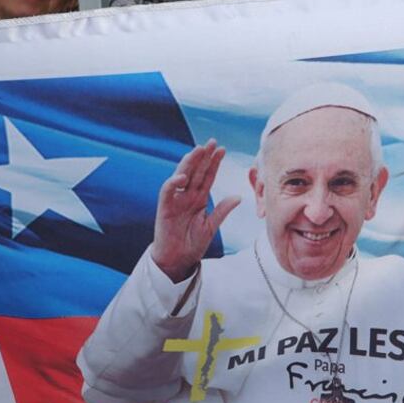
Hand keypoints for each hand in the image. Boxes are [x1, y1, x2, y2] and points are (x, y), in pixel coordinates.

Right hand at [150, 140, 240, 282]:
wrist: (177, 260)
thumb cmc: (191, 244)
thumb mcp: (211, 226)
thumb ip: (222, 211)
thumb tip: (238, 196)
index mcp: (199, 199)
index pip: (207, 176)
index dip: (214, 163)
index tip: (222, 150)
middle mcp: (187, 196)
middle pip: (196, 172)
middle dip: (204, 157)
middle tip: (212, 142)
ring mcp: (175, 201)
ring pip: (182, 176)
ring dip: (189, 163)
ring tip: (198, 150)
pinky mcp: (165, 208)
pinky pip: (167, 192)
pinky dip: (173, 183)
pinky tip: (182, 176)